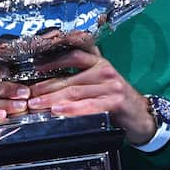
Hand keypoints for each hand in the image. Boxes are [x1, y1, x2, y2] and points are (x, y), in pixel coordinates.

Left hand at [25, 36, 155, 145]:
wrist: (141, 115)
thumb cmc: (116, 98)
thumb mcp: (102, 80)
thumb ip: (82, 73)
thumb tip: (51, 77)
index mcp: (99, 62)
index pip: (74, 54)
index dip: (53, 59)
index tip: (35, 66)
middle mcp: (105, 70)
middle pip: (69, 76)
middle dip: (45, 86)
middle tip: (28, 94)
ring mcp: (111, 85)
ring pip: (75, 91)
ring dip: (52, 99)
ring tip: (36, 104)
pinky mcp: (115, 101)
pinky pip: (89, 104)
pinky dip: (72, 108)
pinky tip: (59, 111)